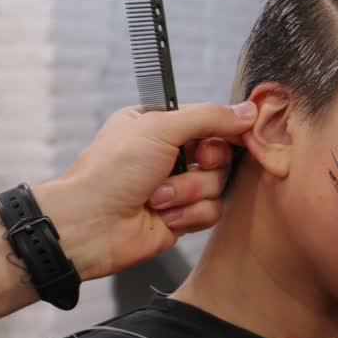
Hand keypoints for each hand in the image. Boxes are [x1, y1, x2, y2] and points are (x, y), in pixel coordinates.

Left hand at [34, 102, 257, 280]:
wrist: (89, 225)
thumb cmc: (109, 172)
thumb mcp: (159, 127)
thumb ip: (209, 117)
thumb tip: (248, 111)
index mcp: (159, 125)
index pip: (210, 121)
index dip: (223, 130)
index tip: (231, 135)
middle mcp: (169, 154)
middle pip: (221, 154)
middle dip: (203, 165)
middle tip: (181, 165)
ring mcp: (177, 187)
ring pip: (218, 185)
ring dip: (189, 191)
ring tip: (157, 197)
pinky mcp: (182, 216)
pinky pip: (212, 211)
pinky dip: (188, 214)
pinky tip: (163, 215)